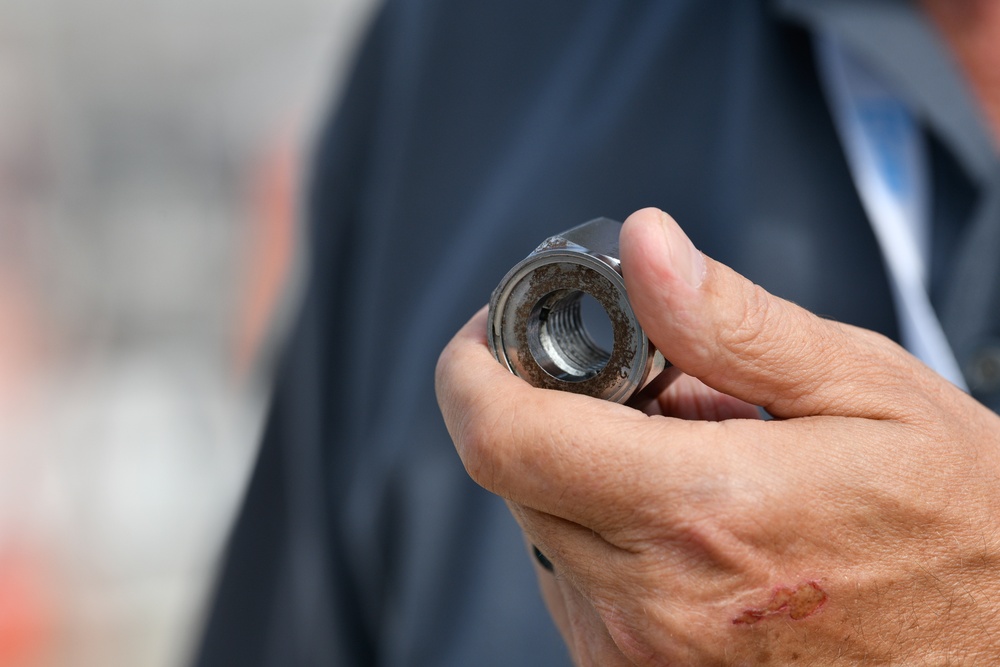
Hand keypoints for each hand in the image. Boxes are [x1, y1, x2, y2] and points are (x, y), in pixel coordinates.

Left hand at [436, 208, 999, 664]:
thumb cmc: (963, 528)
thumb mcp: (868, 393)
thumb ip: (733, 324)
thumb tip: (644, 249)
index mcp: (700, 510)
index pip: (503, 437)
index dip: (472, 371)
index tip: (492, 334)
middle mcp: (652, 600)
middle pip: (515, 475)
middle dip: (551, 408)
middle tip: (640, 384)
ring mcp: (643, 658)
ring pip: (542, 529)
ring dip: (587, 473)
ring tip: (692, 457)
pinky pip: (578, 584)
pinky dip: (610, 533)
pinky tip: (693, 520)